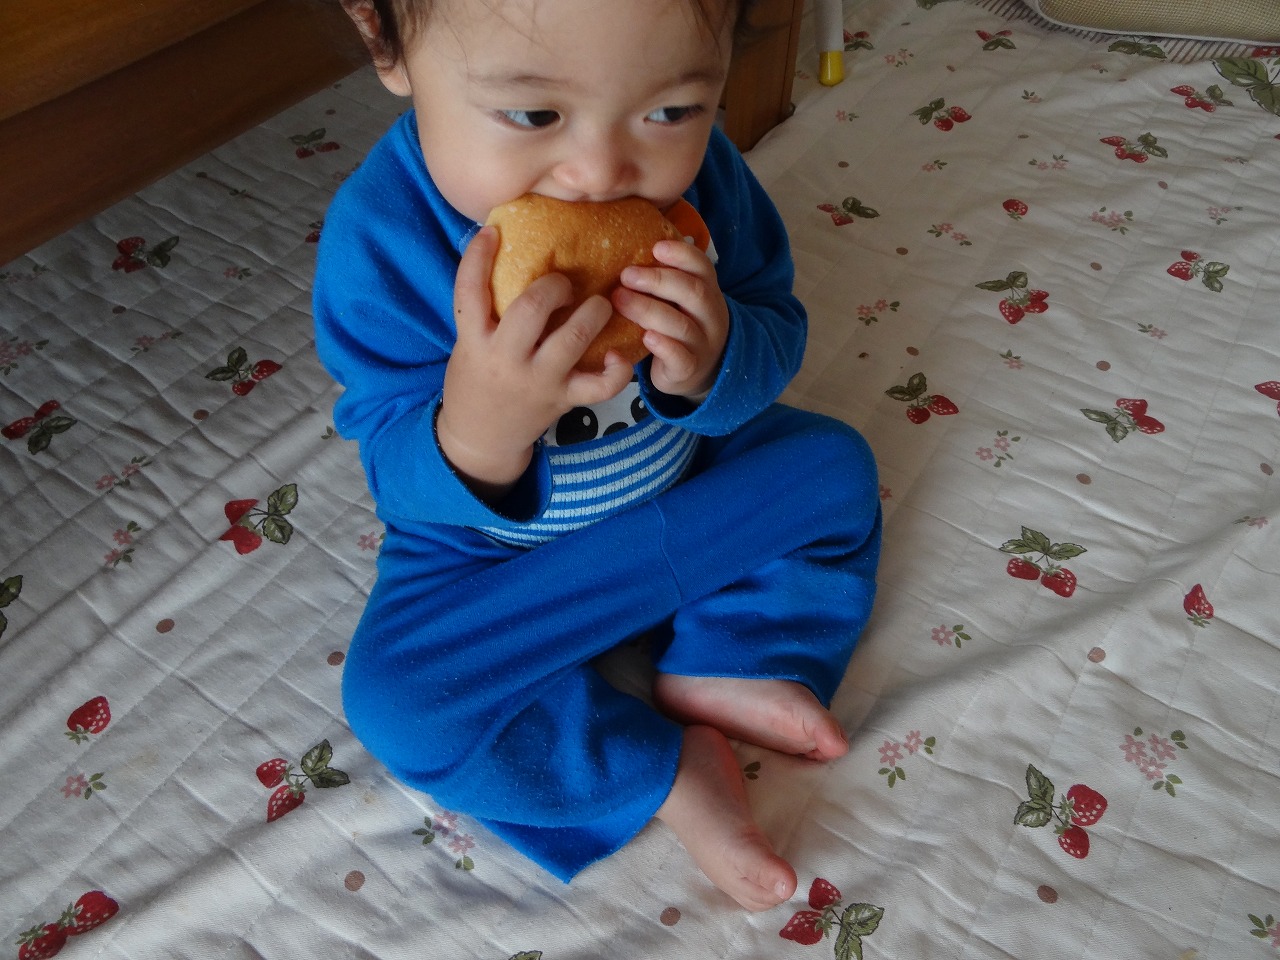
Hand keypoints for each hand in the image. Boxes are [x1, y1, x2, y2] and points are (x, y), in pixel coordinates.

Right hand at [438, 226, 633, 500]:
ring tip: (601, 303)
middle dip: (554, 286)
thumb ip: (484, 309)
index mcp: (475, 340)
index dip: (478, 257)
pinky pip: (599, 386)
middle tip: (565, 282)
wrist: (481, 437)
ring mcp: (537, 380)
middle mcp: (505, 359)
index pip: (470, 291)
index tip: (492, 233)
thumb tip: (500, 249)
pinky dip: (616, 371)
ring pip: (572, 340)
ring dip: (592, 313)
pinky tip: (619, 353)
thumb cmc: (477, 378)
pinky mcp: (563, 399)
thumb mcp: (469, 343)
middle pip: (531, 308)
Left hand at [613, 239, 729, 397]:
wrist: (697, 371)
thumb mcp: (678, 300)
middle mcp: (710, 316)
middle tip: (626, 275)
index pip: (702, 267)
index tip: (655, 248)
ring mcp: (702, 344)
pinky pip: (680, 358)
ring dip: (649, 310)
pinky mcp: (689, 369)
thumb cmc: (677, 325)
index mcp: (708, 291)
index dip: (681, 255)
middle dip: (658, 280)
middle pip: (693, 292)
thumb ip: (662, 279)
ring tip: (620, 300)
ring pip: (682, 326)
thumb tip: (622, 248)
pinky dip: (663, 346)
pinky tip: (645, 337)